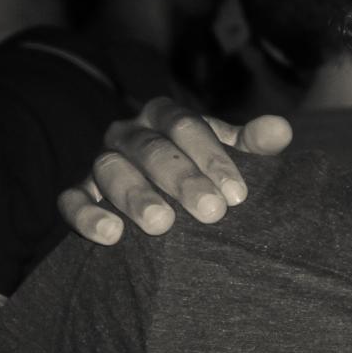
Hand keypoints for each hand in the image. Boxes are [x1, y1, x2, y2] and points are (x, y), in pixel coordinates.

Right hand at [58, 98, 291, 245]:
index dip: (212, 156)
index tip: (238, 194)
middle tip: (211, 212)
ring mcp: (101, 162)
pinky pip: (71, 200)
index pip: (186, 126)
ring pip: (110, 169)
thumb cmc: (205, 170)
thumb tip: (281, 128)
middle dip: (182, 179)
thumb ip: (254, 144)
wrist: (163, 196)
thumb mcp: (231, 155)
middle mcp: (129, 133)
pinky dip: (86, 215)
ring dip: (136, 196)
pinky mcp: (79, 193)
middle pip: (151, 148)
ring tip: (161, 224)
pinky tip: (111, 235)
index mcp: (166, 117)